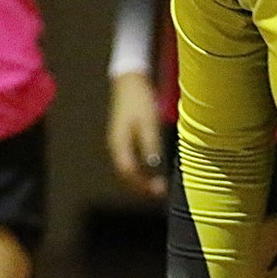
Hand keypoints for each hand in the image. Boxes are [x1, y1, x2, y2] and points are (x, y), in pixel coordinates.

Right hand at [107, 71, 166, 197]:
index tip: (159, 191)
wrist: (130, 83)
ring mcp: (118, 144)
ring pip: (127, 170)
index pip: (128, 172)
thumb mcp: (148, 121)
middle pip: (126, 175)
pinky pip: (130, 162)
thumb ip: (150, 143)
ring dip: (140, 181)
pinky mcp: (124, 140)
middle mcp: (116, 147)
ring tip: (157, 188)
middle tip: (160, 194)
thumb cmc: (140, 101)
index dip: (143, 184)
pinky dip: (140, 171)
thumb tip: (154, 165)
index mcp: (119, 144)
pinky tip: (153, 172)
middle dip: (141, 187)